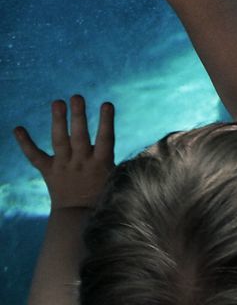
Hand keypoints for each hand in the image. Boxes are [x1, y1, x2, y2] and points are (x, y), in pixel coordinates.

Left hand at [14, 95, 115, 210]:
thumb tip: (141, 149)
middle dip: (78, 116)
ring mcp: (63, 166)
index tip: (106, 104)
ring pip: (60, 141)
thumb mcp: (116, 178)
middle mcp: (81, 163)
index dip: (106, 121)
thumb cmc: (103, 194)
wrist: (78, 218)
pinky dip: (25, 143)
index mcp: (101, 164)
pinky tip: (17, 128)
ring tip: (57, 102)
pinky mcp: (48, 171)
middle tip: (76, 97)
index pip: (105, 138)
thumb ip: (119, 161)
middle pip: (79, 137)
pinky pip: (35, 157)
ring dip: (58, 121)